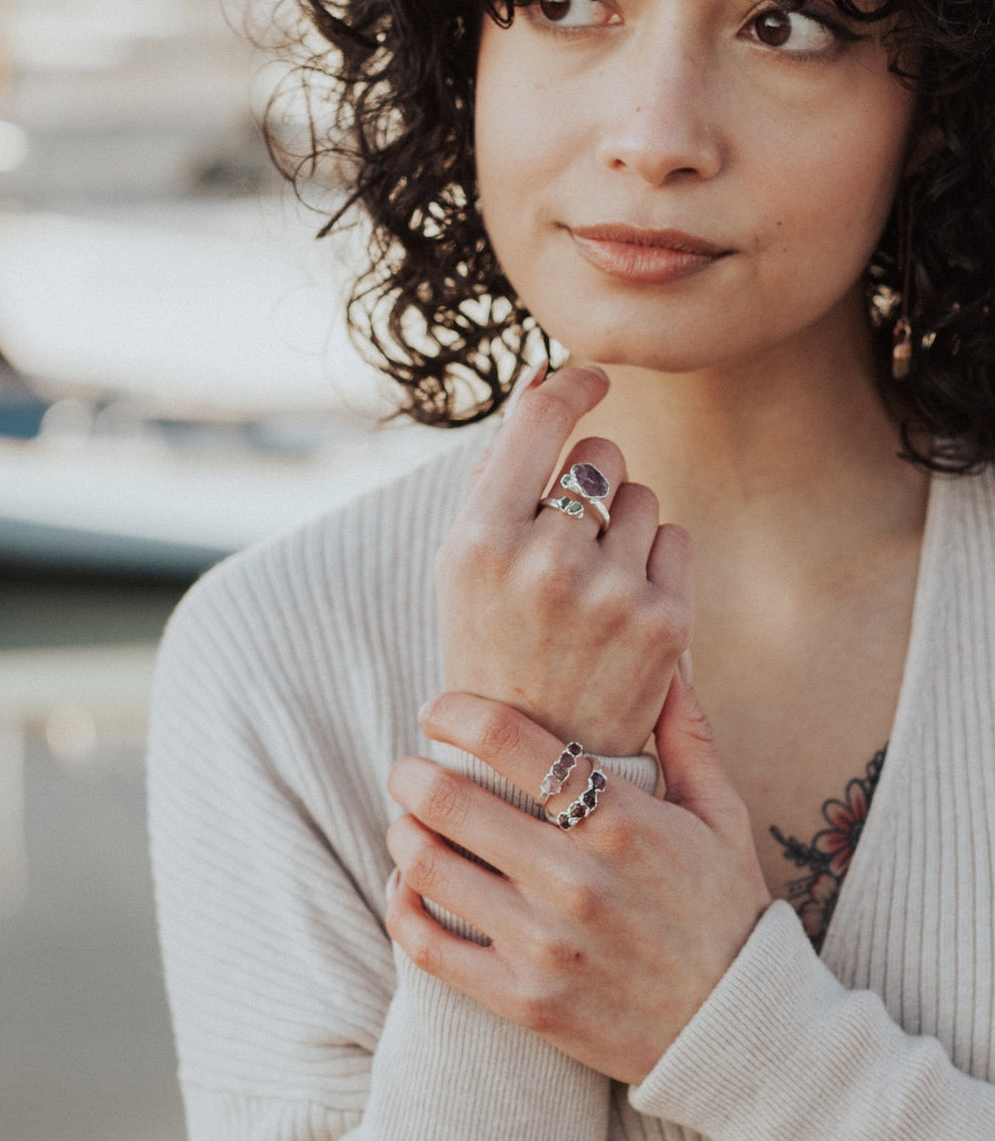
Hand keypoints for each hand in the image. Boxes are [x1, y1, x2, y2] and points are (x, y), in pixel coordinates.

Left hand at [385, 673, 771, 1086]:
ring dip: (404, 832)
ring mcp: (545, 945)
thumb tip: (666, 657)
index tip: (437, 708)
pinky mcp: (523, 1001)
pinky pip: (428, 946)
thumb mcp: (720, 813)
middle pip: (450, 801)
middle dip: (412, 771)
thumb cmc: (727, 910)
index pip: (509, 742)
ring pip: (427, 867)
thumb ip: (686, 731)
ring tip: (411, 821)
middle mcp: (576, 880)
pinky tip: (410, 884)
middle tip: (409, 766)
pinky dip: (402, 905)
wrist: (739, 1034)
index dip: (455, 712)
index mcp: (621, 822)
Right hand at [435, 362, 691, 754]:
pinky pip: (675, 537)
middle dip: (590, 480)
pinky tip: (624, 605)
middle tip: (567, 539)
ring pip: (641, 496)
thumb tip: (543, 378)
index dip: (573, 387)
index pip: (542, 419)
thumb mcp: (465, 559)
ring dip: (622, 524)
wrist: (532, 762)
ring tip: (592, 583)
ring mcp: (610, 594)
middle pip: (602, 455)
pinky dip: (655, 561)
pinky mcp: (665, 623)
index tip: (590, 381)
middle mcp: (545, 562)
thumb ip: (499, 466)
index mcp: (480, 540)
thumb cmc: (491, 642)